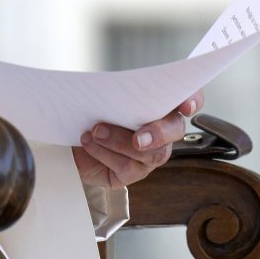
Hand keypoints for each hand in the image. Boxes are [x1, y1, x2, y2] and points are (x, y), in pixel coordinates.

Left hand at [71, 91, 203, 188]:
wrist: (66, 134)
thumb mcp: (100, 91)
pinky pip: (127, 167)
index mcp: (159, 104)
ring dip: (120, 141)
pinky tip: (89, 143)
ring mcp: (149, 154)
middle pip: (175, 130)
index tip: (186, 106)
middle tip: (139, 138)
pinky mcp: (131, 172)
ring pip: (151, 153)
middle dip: (159, 133)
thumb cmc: (89, 108)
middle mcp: (161, 130)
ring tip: (95, 131)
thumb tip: (112, 86)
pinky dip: (105, 153)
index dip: (193, 100)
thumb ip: (115, 87)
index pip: (190, 97)